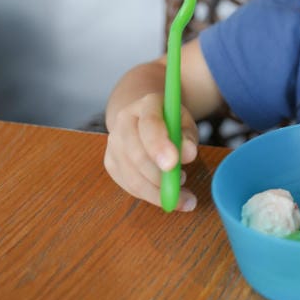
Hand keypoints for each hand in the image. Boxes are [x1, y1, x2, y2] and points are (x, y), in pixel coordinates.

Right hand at [104, 92, 199, 210]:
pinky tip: (165, 193)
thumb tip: (188, 154)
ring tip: (180, 192)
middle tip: (184, 190)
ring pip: (131, 176)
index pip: (149, 124)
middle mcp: (124, 121)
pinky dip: (148, 195)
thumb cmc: (170, 122)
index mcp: (146, 105)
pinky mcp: (110, 162)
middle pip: (136, 154)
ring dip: (157, 191)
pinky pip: (128, 185)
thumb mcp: (185, 122)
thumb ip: (187, 136)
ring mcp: (113, 142)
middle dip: (159, 177)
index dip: (159, 146)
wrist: (144, 119)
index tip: (172, 165)